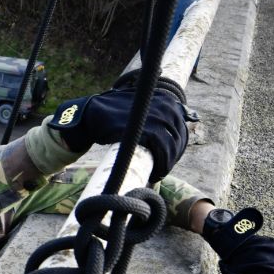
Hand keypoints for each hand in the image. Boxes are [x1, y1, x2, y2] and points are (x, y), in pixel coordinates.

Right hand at [47, 85, 187, 182]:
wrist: (94, 114)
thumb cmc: (114, 113)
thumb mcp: (138, 105)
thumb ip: (155, 110)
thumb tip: (175, 121)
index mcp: (166, 99)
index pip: (180, 128)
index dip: (177, 147)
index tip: (168, 159)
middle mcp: (167, 105)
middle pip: (177, 138)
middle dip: (172, 156)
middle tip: (162, 169)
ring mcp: (159, 116)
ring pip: (172, 146)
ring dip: (167, 163)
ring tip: (158, 173)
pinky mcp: (149, 129)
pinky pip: (163, 151)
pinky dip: (161, 165)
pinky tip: (156, 173)